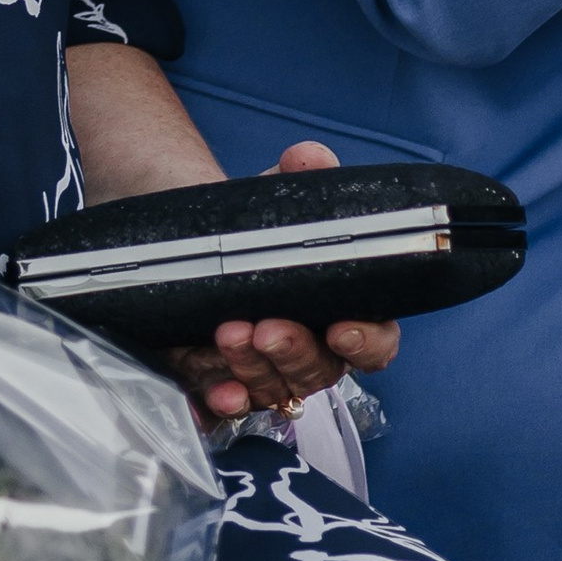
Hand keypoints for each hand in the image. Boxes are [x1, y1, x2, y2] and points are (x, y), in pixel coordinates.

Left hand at [160, 141, 400, 424]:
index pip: (374, 342)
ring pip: (273, 387)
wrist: (187, 234)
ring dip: (253, 367)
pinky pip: (226, 403)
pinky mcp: (218, 379)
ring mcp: (265, 371)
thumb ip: (302, 175)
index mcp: (342, 312)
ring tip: (227, 332)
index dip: (367, 342)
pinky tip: (218, 394)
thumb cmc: (255, 223)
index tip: (344, 327)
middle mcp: (309, 350)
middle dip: (295, 351)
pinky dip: (223, 402)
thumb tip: (311, 158)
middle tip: (267, 326)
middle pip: (320, 370)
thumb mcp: (278, 194)